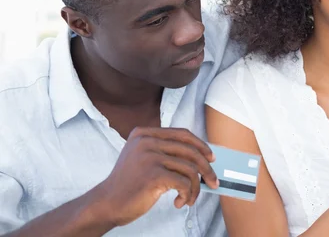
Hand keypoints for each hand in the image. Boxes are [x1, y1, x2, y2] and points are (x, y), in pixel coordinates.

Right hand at [92, 127, 218, 226]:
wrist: (107, 204)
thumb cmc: (129, 184)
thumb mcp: (143, 158)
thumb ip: (164, 151)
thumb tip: (201, 156)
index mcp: (144, 133)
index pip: (182, 134)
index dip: (200, 145)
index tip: (211, 157)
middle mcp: (146, 141)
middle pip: (190, 150)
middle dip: (206, 168)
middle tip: (213, 181)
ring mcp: (149, 157)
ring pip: (189, 169)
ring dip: (195, 188)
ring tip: (189, 198)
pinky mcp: (153, 175)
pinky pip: (184, 183)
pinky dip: (187, 195)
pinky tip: (179, 203)